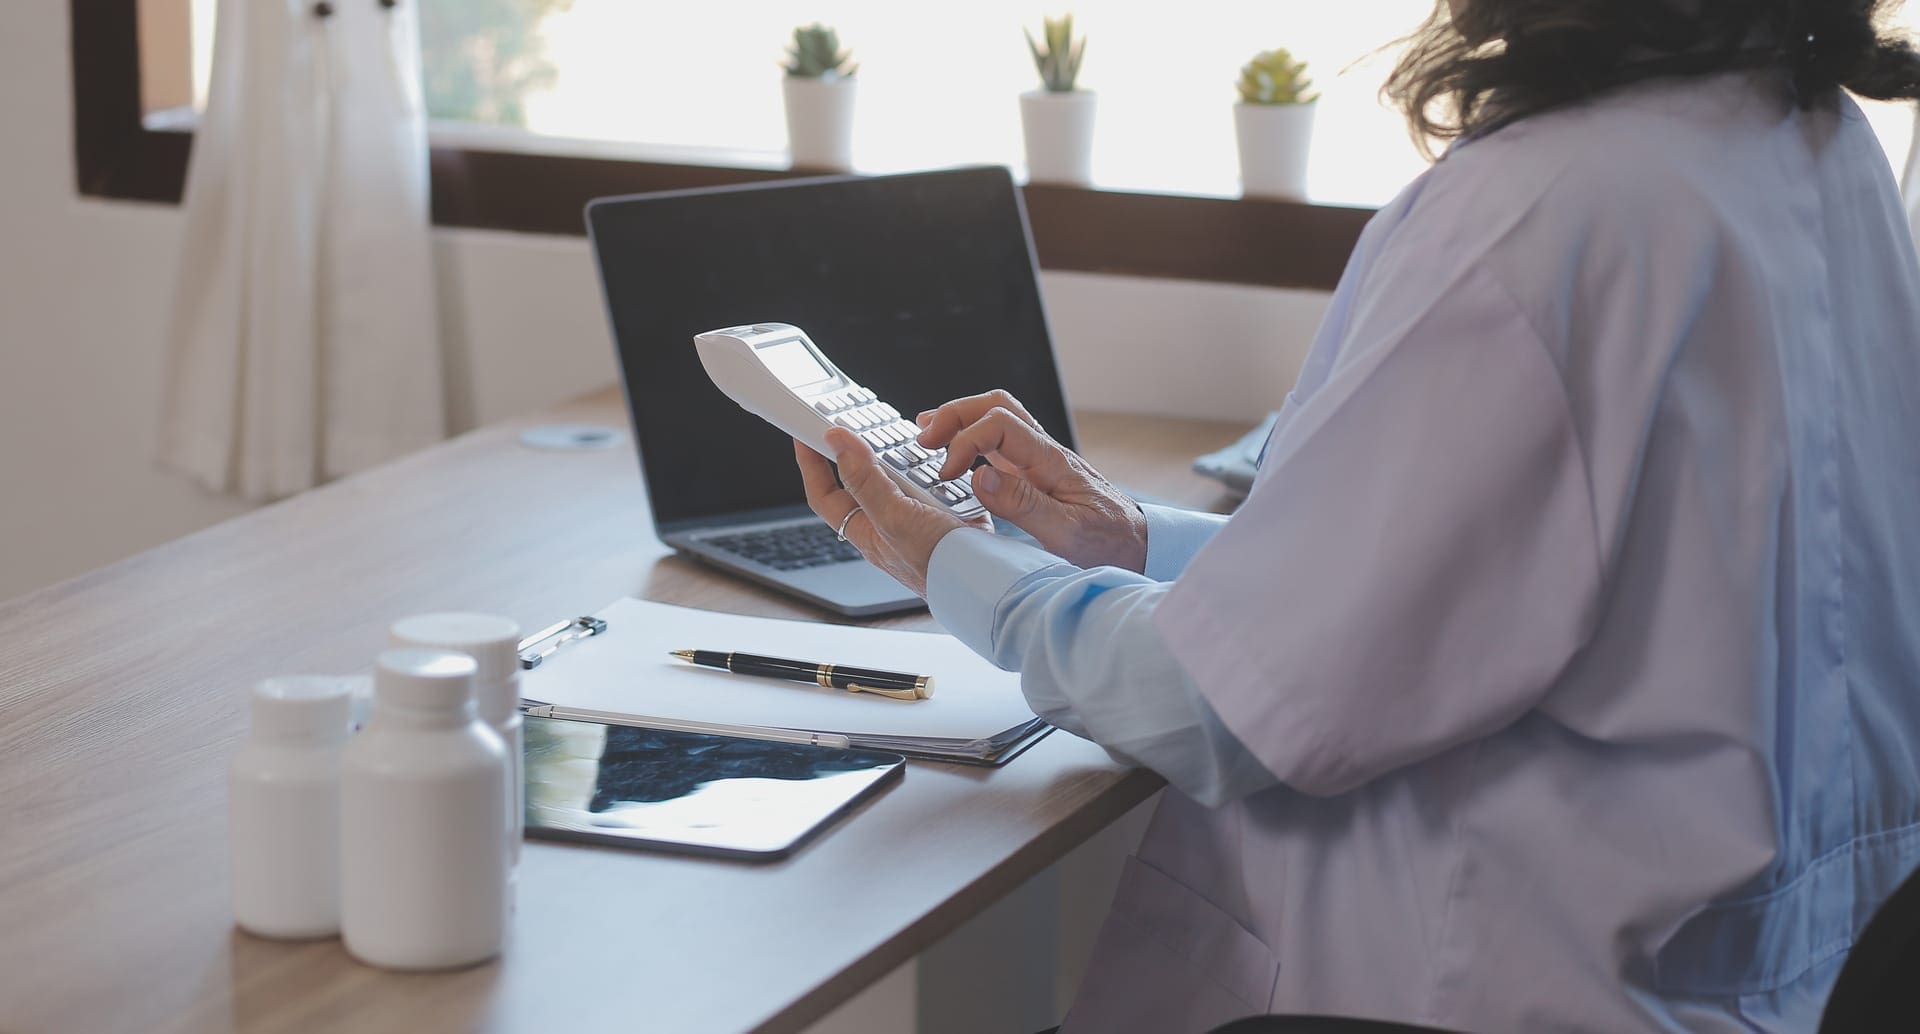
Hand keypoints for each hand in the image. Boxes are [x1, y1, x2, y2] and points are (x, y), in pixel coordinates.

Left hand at [794, 430, 991, 596]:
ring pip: (902, 475)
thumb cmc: (939, 565)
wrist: (989, 580)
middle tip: (859, 421)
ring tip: (907, 439)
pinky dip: (938, 465)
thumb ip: (865, 480)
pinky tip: (944, 458)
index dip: (810, 463)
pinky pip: (936, 479)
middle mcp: (889, 524)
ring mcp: (919, 516)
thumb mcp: (894, 518)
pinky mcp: (947, 510)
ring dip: (905, 456)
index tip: (805, 433)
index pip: (825, 494)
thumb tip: (838, 442)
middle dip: (862, 450)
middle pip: (863, 478)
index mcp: (867, 531)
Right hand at [917, 390, 1148, 573]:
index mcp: (1051, 461)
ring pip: (996, 416)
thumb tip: (980, 478)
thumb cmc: (1108, 541)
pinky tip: (950, 451)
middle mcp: (1044, 452)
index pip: (1000, 424)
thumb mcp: (1068, 532)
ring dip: (959, 419)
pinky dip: (969, 438)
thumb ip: (1023, 505)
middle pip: (996, 405)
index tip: (946, 474)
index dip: (965, 442)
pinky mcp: (1033, 472)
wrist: (1137, 545)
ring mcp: (1038, 460)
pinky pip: (998, 441)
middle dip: (955, 414)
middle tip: (923, 440)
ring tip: (926, 434)